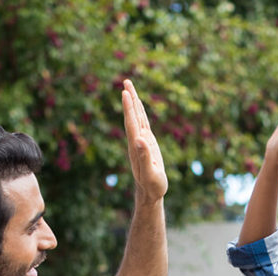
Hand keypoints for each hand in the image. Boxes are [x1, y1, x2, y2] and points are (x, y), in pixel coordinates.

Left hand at [122, 79, 167, 204]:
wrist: (150, 193)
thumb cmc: (152, 186)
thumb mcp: (150, 174)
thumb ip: (145, 157)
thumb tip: (139, 140)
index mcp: (136, 146)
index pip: (131, 123)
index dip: (128, 108)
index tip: (125, 93)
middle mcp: (136, 141)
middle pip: (132, 116)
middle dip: (129, 99)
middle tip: (126, 81)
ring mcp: (141, 141)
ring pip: (137, 117)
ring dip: (133, 102)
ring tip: (129, 87)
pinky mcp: (147, 143)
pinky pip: (143, 123)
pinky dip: (140, 112)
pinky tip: (138, 105)